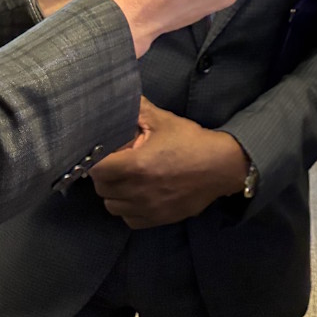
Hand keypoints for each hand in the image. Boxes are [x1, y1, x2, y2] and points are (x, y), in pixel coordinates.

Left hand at [89, 99, 248, 228]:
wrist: (221, 167)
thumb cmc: (190, 141)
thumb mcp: (163, 120)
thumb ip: (138, 109)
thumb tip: (118, 96)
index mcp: (136, 165)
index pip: (97, 169)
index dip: (96, 160)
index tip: (102, 154)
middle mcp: (138, 191)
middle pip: (101, 189)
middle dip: (104, 175)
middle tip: (115, 163)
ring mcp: (147, 208)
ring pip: (112, 207)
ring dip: (114, 194)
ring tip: (125, 180)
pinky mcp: (158, 219)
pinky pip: (129, 220)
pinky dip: (128, 209)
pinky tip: (137, 195)